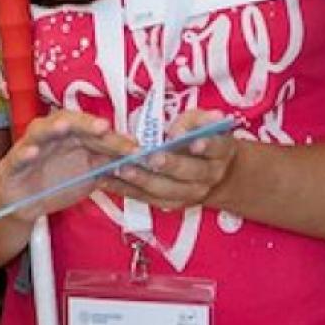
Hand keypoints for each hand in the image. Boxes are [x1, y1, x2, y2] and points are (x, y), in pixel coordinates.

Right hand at [0, 110, 137, 219]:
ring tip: (65, 126)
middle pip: (71, 124)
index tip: (135, 148)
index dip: (114, 139)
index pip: (96, 132)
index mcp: (74, 136)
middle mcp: (52, 134)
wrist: (23, 201)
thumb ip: (109, 163)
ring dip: (53, 128)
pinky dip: (25, 152)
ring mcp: (32, 146)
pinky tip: (32, 152)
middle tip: (104, 127)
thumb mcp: (88, 174)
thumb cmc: (57, 181)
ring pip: (42, 131)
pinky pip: (18, 156)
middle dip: (87, 125)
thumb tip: (140, 157)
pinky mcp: (12, 163)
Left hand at [106, 107, 240, 210]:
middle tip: (150, 157)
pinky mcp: (169, 203)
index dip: (206, 145)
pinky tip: (104, 178)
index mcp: (221, 152)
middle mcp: (209, 177)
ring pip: (164, 189)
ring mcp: (189, 194)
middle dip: (169, 165)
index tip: (194, 142)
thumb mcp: (204, 122)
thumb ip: (195, 120)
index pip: (216, 147)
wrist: (214, 175)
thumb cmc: (201, 138)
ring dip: (140, 179)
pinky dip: (123, 188)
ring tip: (118, 167)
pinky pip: (145, 197)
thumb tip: (182, 129)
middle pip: (189, 172)